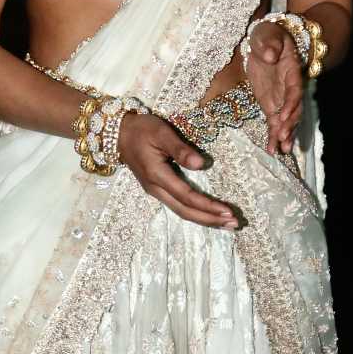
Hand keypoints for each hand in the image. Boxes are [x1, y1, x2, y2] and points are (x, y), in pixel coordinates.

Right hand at [117, 112, 239, 229]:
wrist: (118, 133)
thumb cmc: (141, 130)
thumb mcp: (161, 133)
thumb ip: (180, 149)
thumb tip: (200, 164)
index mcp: (157, 176)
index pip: (187, 197)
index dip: (208, 206)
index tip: (228, 211)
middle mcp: (156, 189)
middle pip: (186, 212)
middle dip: (210, 220)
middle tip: (234, 224)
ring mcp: (155, 191)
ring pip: (182, 212)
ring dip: (204, 219)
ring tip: (226, 224)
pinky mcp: (157, 189)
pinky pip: (179, 206)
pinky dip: (195, 212)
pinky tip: (208, 214)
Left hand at [244, 21, 304, 154]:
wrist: (265, 41)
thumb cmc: (267, 35)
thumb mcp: (267, 33)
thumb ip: (270, 43)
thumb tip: (269, 55)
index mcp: (291, 71)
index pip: (294, 89)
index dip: (291, 102)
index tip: (285, 114)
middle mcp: (289, 88)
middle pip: (294, 109)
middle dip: (290, 124)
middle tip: (283, 138)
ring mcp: (281, 98)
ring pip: (286, 119)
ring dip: (284, 135)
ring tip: (280, 150)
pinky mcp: (271, 105)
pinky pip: (274, 122)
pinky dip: (273, 136)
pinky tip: (272, 150)